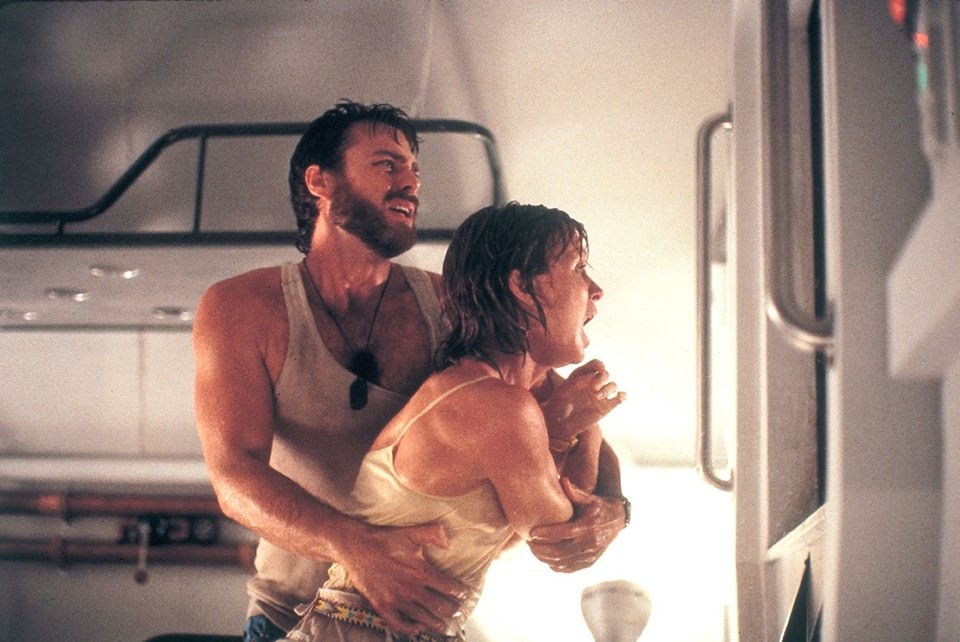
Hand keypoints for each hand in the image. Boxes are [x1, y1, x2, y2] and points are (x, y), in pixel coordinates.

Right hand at [335, 521, 467, 635]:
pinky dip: (410, 629)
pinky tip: (417, 629)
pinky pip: (399, 624)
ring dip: (436, 623)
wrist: (356, 547)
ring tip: (443, 625)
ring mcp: (396, 600)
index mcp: (420, 572)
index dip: (459, 592)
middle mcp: (410, 589)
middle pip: (439, 606)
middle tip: (457, 611)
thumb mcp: (411, 532)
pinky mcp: (382, 606)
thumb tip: (449, 542)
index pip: (448, 587)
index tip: (464, 595)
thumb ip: (433, 533)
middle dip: (451, 610)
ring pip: (422, 618)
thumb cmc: (384, 539)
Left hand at [527, 477, 626, 572]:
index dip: (547, 534)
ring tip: (534, 549)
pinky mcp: (590, 563)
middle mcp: (590, 544)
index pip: (564, 533)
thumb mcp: (589, 497)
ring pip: (562, 563)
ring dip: (544, 558)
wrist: (618, 520)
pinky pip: (568, 569)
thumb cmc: (599, 506)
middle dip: (541, 549)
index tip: (532, 532)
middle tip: (529, 542)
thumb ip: (575, 492)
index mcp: (589, 526)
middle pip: (560, 552)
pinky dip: (554, 565)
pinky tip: (545, 557)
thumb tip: (562, 480)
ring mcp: (590, 556)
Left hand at [540, 359, 625, 441]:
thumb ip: (576, 382)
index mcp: (583, 375)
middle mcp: (593, 383)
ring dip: (608, 389)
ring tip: (597, 397)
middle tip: (595, 387)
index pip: (595, 364)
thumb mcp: (563, 392)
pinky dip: (622, 396)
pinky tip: (620, 397)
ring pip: (613, 385)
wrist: (560, 424)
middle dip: (602, 378)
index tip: (599, 369)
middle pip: (606, 374)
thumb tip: (592, 376)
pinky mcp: (606, 406)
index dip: (599, 365)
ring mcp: (601, 394)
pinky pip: (619, 398)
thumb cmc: (558, 405)